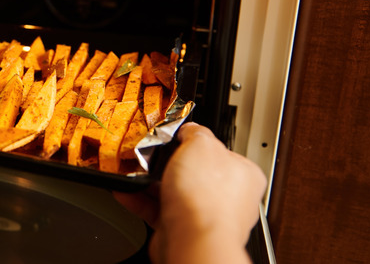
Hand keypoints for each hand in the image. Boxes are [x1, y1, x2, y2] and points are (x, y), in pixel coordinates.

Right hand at [114, 123, 266, 263]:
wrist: (192, 239)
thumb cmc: (207, 198)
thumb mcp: (201, 144)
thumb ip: (195, 133)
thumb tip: (189, 130)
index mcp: (243, 174)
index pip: (218, 150)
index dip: (194, 141)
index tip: (176, 137)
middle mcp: (227, 197)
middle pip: (192, 171)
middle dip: (168, 163)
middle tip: (152, 155)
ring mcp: (204, 215)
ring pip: (172, 191)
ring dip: (150, 182)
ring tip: (134, 171)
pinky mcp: (181, 229)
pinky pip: (157, 209)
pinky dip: (140, 200)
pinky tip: (126, 190)